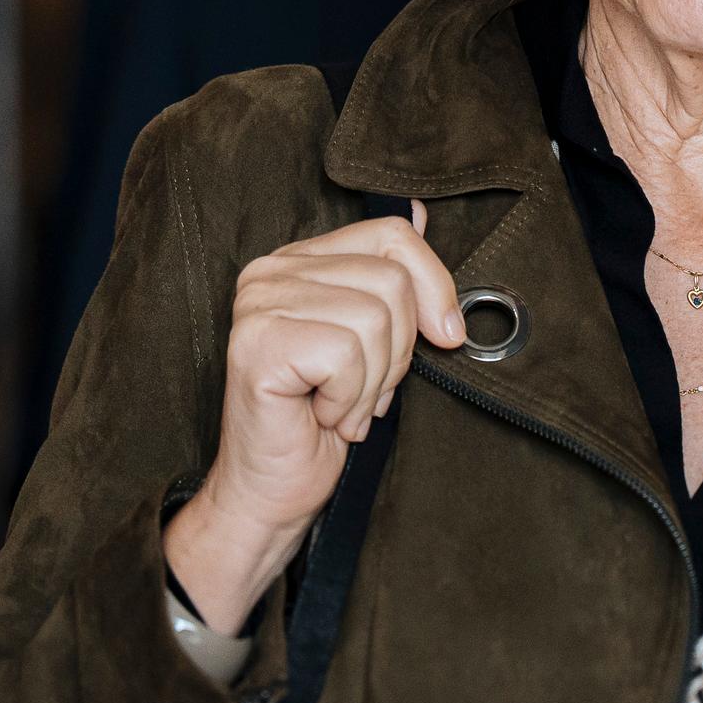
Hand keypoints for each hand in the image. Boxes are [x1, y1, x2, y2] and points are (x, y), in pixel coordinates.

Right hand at [162, 200, 462, 632]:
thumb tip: (420, 210)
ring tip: (341, 406)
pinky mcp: (257, 342)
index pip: (392, 235)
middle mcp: (270, 269)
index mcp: (299, 259)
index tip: (445, 337)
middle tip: (364, 391)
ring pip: (374, 317)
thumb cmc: (324, 420)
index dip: (434, 287)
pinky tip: (322, 415)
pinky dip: (350, 398)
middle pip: (391, 281)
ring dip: (373, 382)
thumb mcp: (377, 340)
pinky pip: (347, 353)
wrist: (275, 492)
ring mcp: (258, 303)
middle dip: (399, 352)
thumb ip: (392, 277)